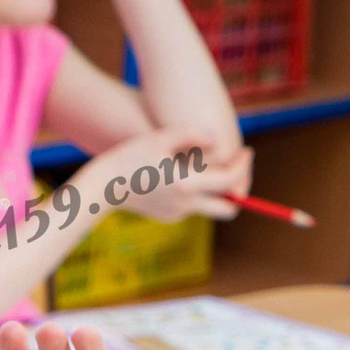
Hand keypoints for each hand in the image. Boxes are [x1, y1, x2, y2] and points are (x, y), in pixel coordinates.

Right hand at [90, 126, 251, 222]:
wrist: (102, 186)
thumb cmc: (129, 157)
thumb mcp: (160, 138)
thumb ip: (193, 133)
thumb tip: (218, 139)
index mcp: (186, 185)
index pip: (230, 181)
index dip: (244, 166)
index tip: (247, 151)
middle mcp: (185, 204)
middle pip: (229, 208)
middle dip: (240, 191)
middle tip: (238, 170)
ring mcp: (176, 213)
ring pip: (211, 206)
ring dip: (217, 190)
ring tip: (216, 168)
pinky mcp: (167, 216)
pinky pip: (193, 207)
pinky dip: (197, 193)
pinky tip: (188, 175)